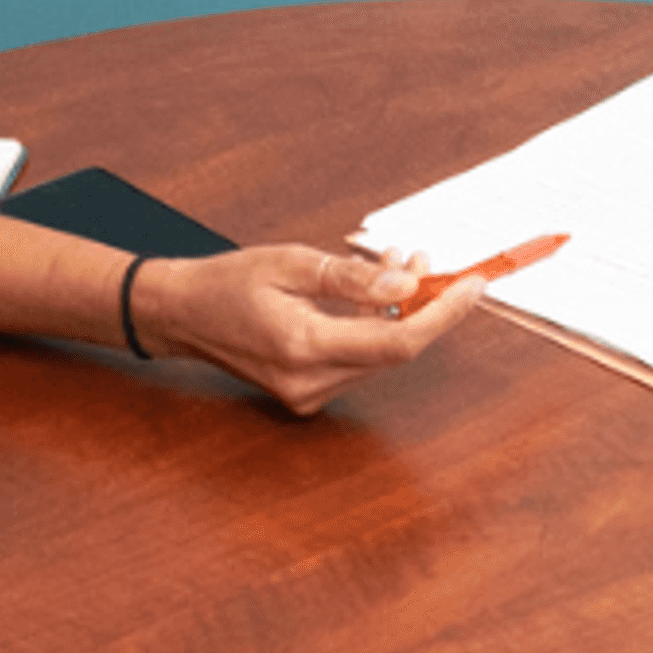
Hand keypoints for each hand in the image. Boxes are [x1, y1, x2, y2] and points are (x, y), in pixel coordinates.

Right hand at [135, 245, 487, 414]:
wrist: (179, 314)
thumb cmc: (226, 283)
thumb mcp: (290, 262)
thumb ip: (353, 277)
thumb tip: (410, 282)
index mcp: (303, 347)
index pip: (398, 342)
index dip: (444, 315)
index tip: (473, 286)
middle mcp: (310, 382)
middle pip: (396, 351)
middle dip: (424, 304)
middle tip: (427, 258)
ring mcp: (309, 394)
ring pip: (380, 354)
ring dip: (400, 311)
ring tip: (398, 263)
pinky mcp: (308, 392)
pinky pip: (360, 359)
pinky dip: (376, 325)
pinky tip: (375, 292)